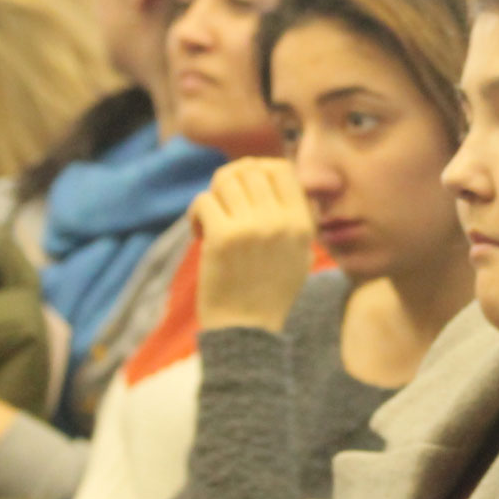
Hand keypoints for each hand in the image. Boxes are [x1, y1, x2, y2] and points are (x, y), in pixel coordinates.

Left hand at [190, 159, 318, 334]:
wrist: (247, 330)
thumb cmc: (270, 293)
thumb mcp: (299, 253)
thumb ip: (293, 216)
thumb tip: (271, 175)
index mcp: (302, 223)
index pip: (282, 168)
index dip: (259, 170)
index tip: (246, 189)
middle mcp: (279, 221)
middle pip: (249, 170)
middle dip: (230, 182)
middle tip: (223, 206)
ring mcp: (251, 228)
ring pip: (225, 181)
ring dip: (214, 197)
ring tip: (211, 220)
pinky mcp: (222, 237)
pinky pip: (204, 201)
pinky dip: (196, 214)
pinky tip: (200, 234)